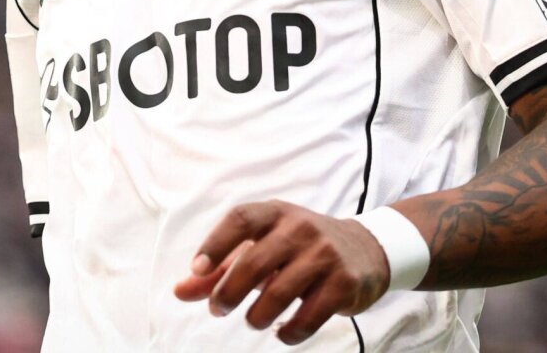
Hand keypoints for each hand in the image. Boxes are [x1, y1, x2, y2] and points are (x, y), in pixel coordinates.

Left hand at [172, 200, 391, 344]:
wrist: (366, 249)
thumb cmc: (300, 247)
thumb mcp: (264, 247)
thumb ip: (221, 269)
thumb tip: (180, 291)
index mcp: (276, 213)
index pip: (241, 219)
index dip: (215, 244)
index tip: (196, 271)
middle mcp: (300, 228)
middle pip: (255, 261)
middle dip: (229, 291)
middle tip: (218, 309)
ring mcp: (324, 255)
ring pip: (279, 292)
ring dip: (257, 315)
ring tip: (253, 320)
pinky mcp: (345, 283)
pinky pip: (310, 315)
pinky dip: (290, 332)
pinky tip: (283, 333)